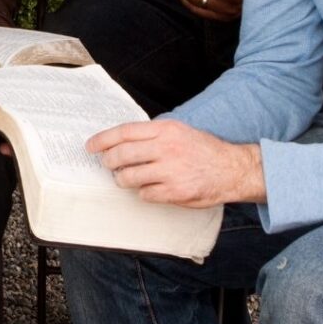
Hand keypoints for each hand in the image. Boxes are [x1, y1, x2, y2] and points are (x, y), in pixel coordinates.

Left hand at [87, 118, 265, 206]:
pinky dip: (142, 192)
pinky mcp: (175, 192)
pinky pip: (144, 194)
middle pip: (121, 155)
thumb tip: (120, 140)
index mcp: (165, 129)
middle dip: (108, 162)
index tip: (91, 146)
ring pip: (128, 177)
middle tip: (108, 165)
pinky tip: (149, 188)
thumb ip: (152, 134)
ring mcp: (170, 171)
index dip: (103, 139)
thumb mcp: (178, 130)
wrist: (231, 169)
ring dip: (122, 179)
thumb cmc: (202, 149)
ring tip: (126, 178)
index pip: (124, 132)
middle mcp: (166, 148)